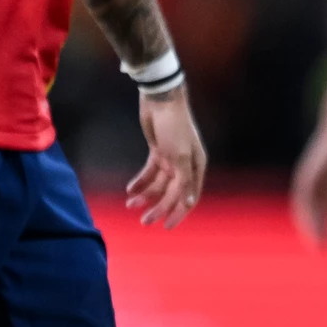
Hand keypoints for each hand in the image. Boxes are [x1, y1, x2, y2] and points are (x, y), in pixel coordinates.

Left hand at [126, 86, 205, 227]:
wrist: (160, 100)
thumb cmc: (175, 126)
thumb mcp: (181, 155)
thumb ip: (184, 180)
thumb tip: (188, 203)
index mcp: (196, 168)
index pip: (188, 198)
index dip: (178, 213)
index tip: (165, 226)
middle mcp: (185, 166)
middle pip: (171, 194)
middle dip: (158, 207)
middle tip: (144, 221)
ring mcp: (171, 159)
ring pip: (158, 184)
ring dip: (146, 195)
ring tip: (130, 205)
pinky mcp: (157, 152)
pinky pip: (149, 172)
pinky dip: (141, 182)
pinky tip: (131, 190)